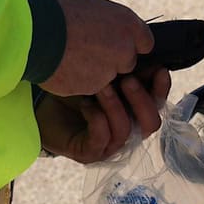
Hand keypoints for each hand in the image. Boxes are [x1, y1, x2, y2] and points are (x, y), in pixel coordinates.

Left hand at [36, 68, 170, 163]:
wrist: (42, 104)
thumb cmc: (74, 88)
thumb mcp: (102, 74)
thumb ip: (125, 68)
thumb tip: (145, 51)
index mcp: (134, 111)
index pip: (158, 104)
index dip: (162, 89)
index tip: (159, 69)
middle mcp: (127, 131)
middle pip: (150, 124)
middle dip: (142, 100)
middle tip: (127, 79)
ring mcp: (108, 145)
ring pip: (125, 131)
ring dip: (115, 106)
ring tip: (101, 87)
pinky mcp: (89, 152)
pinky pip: (101, 139)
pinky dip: (97, 119)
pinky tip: (85, 104)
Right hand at [39, 0, 153, 96]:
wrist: (32, 32)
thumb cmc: (55, 10)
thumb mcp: (85, 2)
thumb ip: (102, 15)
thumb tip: (100, 17)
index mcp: (127, 23)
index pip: (145, 41)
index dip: (128, 43)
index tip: (114, 42)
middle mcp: (124, 48)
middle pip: (126, 62)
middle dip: (111, 59)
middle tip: (86, 50)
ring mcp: (109, 71)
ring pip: (107, 76)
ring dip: (93, 71)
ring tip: (69, 57)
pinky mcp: (92, 87)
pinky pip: (89, 86)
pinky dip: (78, 80)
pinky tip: (62, 67)